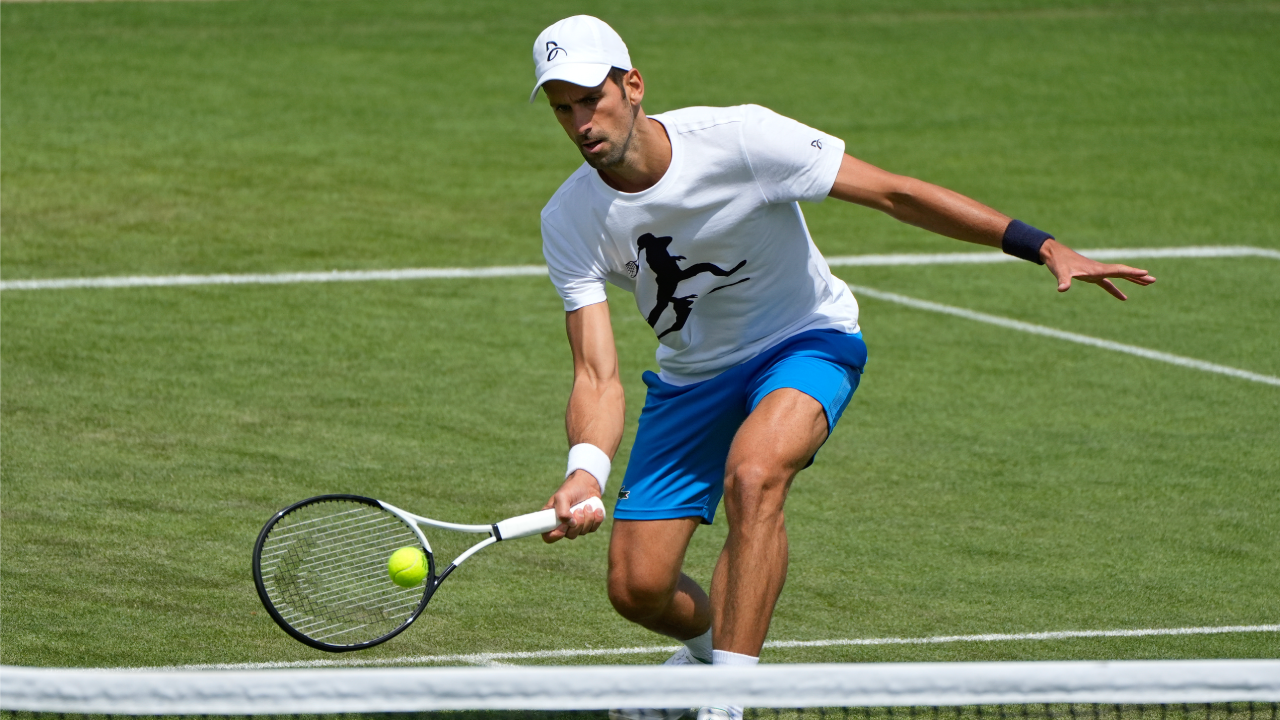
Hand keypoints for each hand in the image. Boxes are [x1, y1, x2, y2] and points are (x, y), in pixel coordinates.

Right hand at [541, 469, 605, 542]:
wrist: (587, 484)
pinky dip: (596, 519)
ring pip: (582, 532)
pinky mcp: (588, 524)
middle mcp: (563, 525)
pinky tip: (596, 510)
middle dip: (577, 523)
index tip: (564, 525)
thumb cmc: (571, 489)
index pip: (548, 537)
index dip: (556, 535)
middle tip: (579, 509)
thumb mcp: (562, 496)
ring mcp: (576, 526)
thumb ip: (562, 510)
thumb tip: (570, 524)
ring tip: (587, 505)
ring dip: (587, 518)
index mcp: (552, 519)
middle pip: (570, 535)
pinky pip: (593, 529)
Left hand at [1041, 239, 1155, 300]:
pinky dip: (1116, 290)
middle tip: (1154, 280)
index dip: (1132, 272)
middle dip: (1138, 276)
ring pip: (1119, 276)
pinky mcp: (1092, 276)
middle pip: (1123, 272)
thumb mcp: (1061, 273)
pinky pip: (1108, 283)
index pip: (1118, 270)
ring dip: (1132, 280)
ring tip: (1148, 284)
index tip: (1146, 273)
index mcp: (1097, 269)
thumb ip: (1063, 281)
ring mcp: (1097, 272)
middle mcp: (1100, 269)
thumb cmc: (1058, 262)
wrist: (1054, 254)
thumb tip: (1062, 289)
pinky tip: (1124, 297)